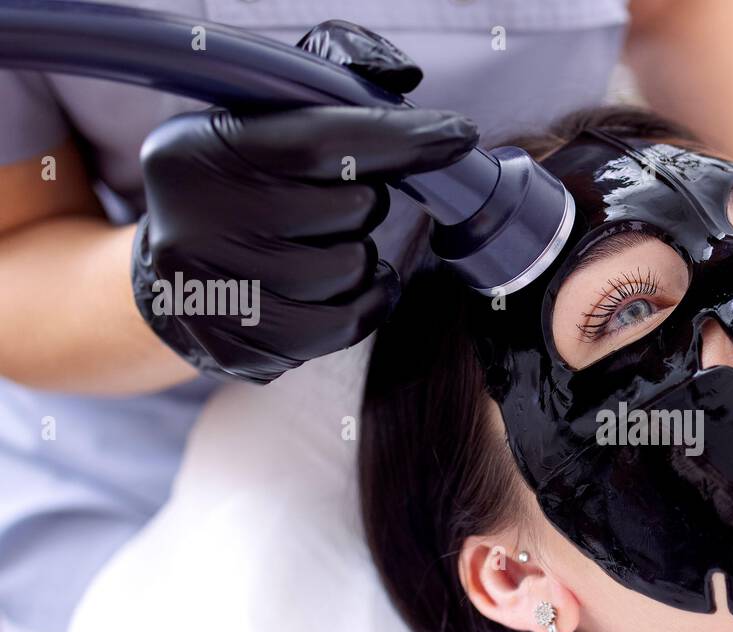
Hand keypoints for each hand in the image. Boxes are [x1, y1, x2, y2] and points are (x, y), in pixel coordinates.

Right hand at [132, 21, 476, 383]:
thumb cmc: (237, 185)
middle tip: (331, 201)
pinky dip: (365, 302)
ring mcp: (215, 293)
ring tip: (323, 245)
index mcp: (195, 150)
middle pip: (351, 208)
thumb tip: (400, 83)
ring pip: (351, 268)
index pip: (320, 140)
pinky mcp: (239, 346)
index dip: (400, 139)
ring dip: (359, 255)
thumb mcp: (255, 120)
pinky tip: (346, 287)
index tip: (456, 135)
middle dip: (363, 202)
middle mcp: (194, 222)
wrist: (173, 279)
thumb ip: (323, 87)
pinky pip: (345, 324)